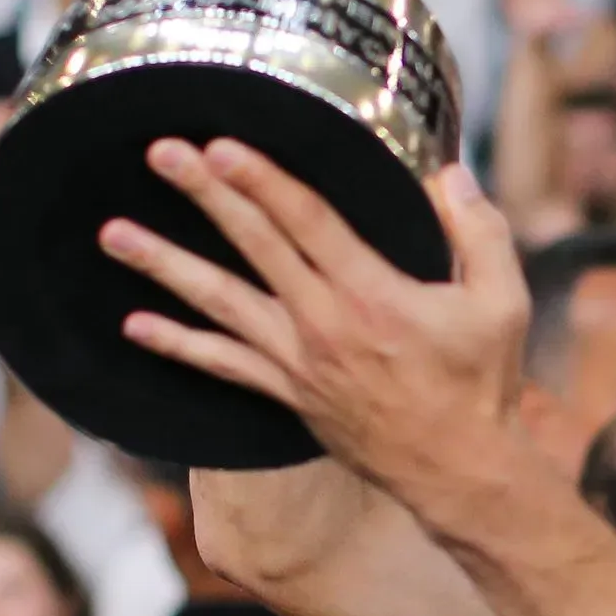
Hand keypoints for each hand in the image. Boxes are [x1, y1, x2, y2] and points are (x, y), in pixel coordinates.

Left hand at [103, 142, 531, 510]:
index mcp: (373, 294)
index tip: (220, 145)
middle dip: (205, 195)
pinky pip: (222, 366)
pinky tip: (134, 325)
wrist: (458, 470)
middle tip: (158, 152)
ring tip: (113, 235)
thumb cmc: (482, 382)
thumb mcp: (502, 301)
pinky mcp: (287, 393)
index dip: (261, 179)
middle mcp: (323, 324)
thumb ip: (478, 231)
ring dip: (164, 266)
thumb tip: (448, 173)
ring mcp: (297, 362)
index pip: (306, 222)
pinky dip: (177, 346)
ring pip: (219, 304)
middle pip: (253, 246)